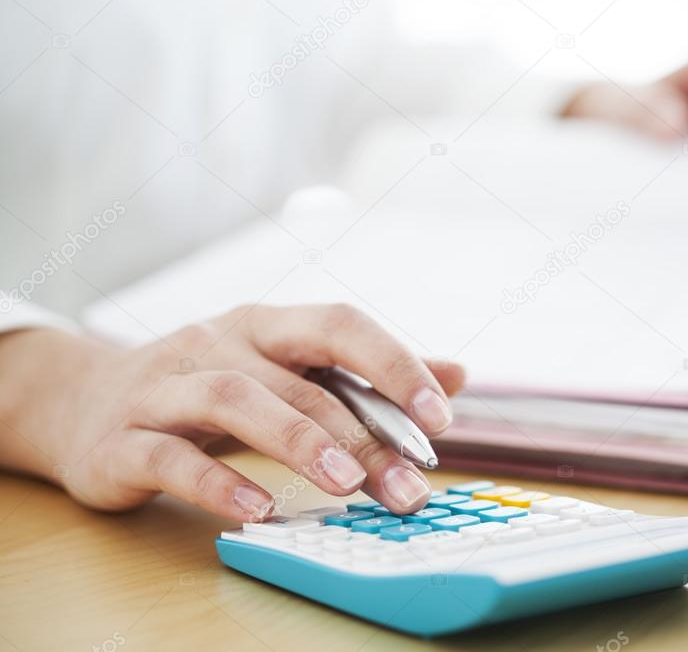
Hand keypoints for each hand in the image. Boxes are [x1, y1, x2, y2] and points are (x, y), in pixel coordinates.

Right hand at [0, 305, 465, 521]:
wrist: (82, 402)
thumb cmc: (208, 387)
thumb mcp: (286, 371)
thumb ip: (368, 377)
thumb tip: (457, 375)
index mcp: (266, 326)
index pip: (339, 325)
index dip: (394, 365)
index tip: (440, 418)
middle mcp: (217, 343)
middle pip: (298, 379)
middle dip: (361, 433)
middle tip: (408, 485)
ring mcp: (164, 388)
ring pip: (234, 400)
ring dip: (297, 441)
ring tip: (347, 485)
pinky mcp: (121, 440)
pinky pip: (170, 457)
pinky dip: (217, 483)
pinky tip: (260, 510)